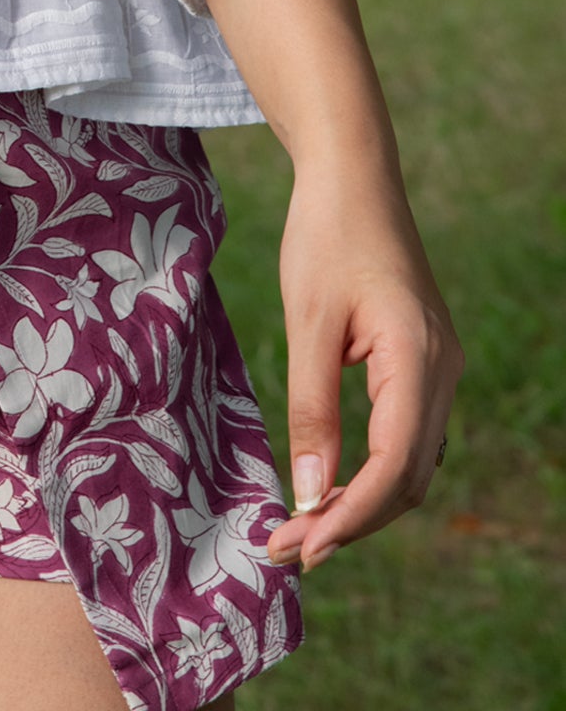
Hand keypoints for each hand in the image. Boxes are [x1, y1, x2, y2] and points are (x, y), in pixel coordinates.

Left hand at [264, 160, 464, 573]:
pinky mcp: (424, 362)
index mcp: (418, 361)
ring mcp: (439, 368)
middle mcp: (442, 372)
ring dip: (362, 502)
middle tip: (286, 549)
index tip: (300, 547)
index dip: (349, 517)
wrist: (353, 178)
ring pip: (411, 463)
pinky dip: (373, 470)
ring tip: (300, 527)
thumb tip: (309, 492)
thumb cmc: (324, 237)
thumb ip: (313, 406)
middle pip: (408, 478)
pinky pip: (407, 435)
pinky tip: (330, 484)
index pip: (393, 468)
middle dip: (351, 521)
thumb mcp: (308, 320)